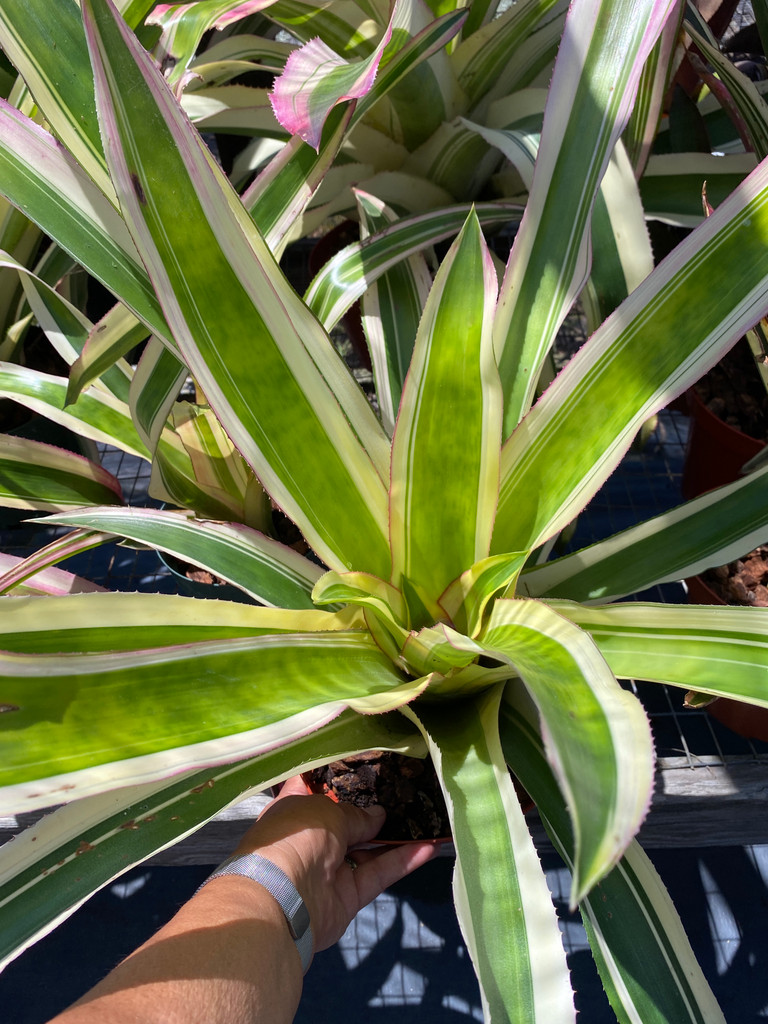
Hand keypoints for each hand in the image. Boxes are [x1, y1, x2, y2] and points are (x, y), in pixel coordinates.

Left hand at [232, 777, 437, 954]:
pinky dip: (403, 861)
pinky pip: (379, 874)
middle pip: (346, 821)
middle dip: (374, 809)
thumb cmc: (297, 836)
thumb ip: (357, 814)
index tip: (363, 763)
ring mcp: (330, 869)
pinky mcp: (349, 896)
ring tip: (427, 817)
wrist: (284, 899)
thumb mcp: (328, 811)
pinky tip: (430, 847)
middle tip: (406, 792)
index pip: (313, 787)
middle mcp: (311, 838)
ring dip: (397, 836)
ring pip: (368, 849)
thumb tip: (379, 816)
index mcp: (294, 810)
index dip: (337, 777)